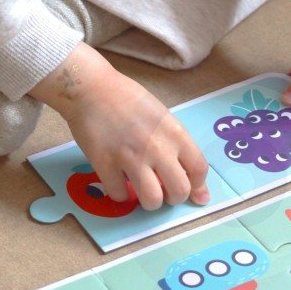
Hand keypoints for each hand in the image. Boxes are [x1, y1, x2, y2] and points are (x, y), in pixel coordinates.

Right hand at [29, 43, 209, 210]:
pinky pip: (120, 196)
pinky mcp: (106, 165)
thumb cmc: (127, 98)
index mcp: (175, 133)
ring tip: (141, 190)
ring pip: (152, 201)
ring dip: (149, 201)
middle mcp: (157, 148)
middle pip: (179, 192)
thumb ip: (175, 144)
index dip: (197, 186)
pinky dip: (120, 193)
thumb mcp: (161, 116)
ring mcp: (131, 158)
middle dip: (173, 197)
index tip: (191, 191)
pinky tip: (118, 181)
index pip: (199, 170)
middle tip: (162, 190)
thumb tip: (187, 175)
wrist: (91, 88)